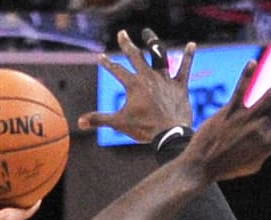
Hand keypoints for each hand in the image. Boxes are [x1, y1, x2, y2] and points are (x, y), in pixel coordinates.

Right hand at [78, 29, 196, 141]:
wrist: (169, 134)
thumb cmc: (144, 129)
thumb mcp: (119, 123)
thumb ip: (99, 119)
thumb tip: (79, 122)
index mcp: (133, 84)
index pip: (117, 70)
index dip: (107, 63)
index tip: (101, 57)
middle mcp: (148, 77)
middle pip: (135, 56)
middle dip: (127, 44)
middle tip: (122, 34)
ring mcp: (165, 79)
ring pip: (158, 56)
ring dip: (153, 44)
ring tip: (148, 35)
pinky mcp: (179, 85)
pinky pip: (184, 67)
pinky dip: (188, 55)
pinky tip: (191, 44)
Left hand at [183, 61, 270, 182]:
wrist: (202, 166)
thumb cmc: (227, 169)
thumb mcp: (252, 165)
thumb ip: (264, 151)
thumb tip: (270, 141)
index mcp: (267, 144)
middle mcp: (260, 129)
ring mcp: (246, 118)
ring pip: (270, 96)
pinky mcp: (230, 111)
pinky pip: (241, 89)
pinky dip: (247, 75)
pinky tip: (252, 63)